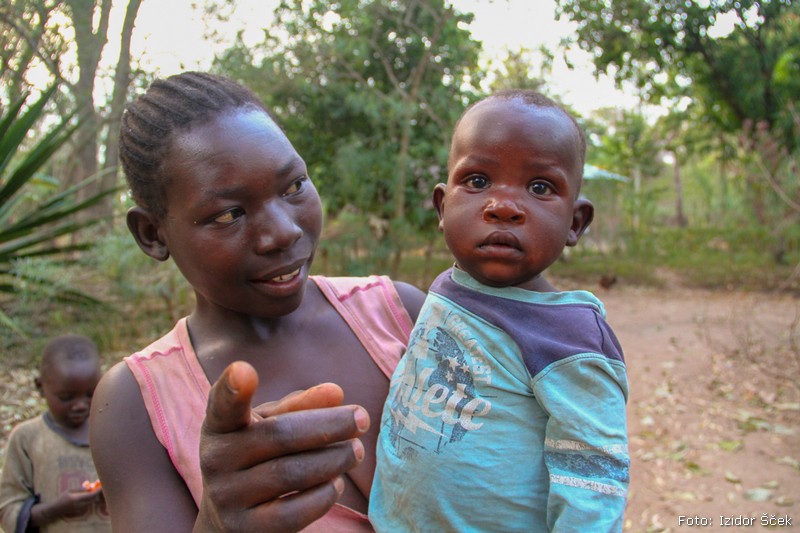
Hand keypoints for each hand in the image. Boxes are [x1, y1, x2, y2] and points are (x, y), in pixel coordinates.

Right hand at [33, 486, 103, 524]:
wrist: (57, 509)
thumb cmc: (63, 497)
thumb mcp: (70, 490)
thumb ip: (80, 489)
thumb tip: (90, 487)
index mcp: (77, 499)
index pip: (90, 495)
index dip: (97, 491)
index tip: (102, 486)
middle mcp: (80, 505)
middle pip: (93, 499)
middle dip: (97, 493)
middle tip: (99, 486)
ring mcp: (81, 509)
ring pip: (91, 502)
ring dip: (94, 496)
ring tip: (95, 489)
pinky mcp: (81, 510)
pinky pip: (88, 504)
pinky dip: (91, 499)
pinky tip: (90, 494)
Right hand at [194, 361, 368, 532]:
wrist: (228, 518)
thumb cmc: (257, 456)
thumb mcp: (270, 425)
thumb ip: (300, 406)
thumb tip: (336, 393)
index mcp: (220, 426)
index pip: (223, 406)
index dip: (231, 388)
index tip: (243, 370)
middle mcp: (216, 460)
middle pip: (280, 436)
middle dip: (329, 425)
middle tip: (362, 418)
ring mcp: (228, 498)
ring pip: (292, 474)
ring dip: (334, 460)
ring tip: (355, 450)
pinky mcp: (246, 529)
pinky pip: (294, 512)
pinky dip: (324, 495)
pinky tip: (336, 482)